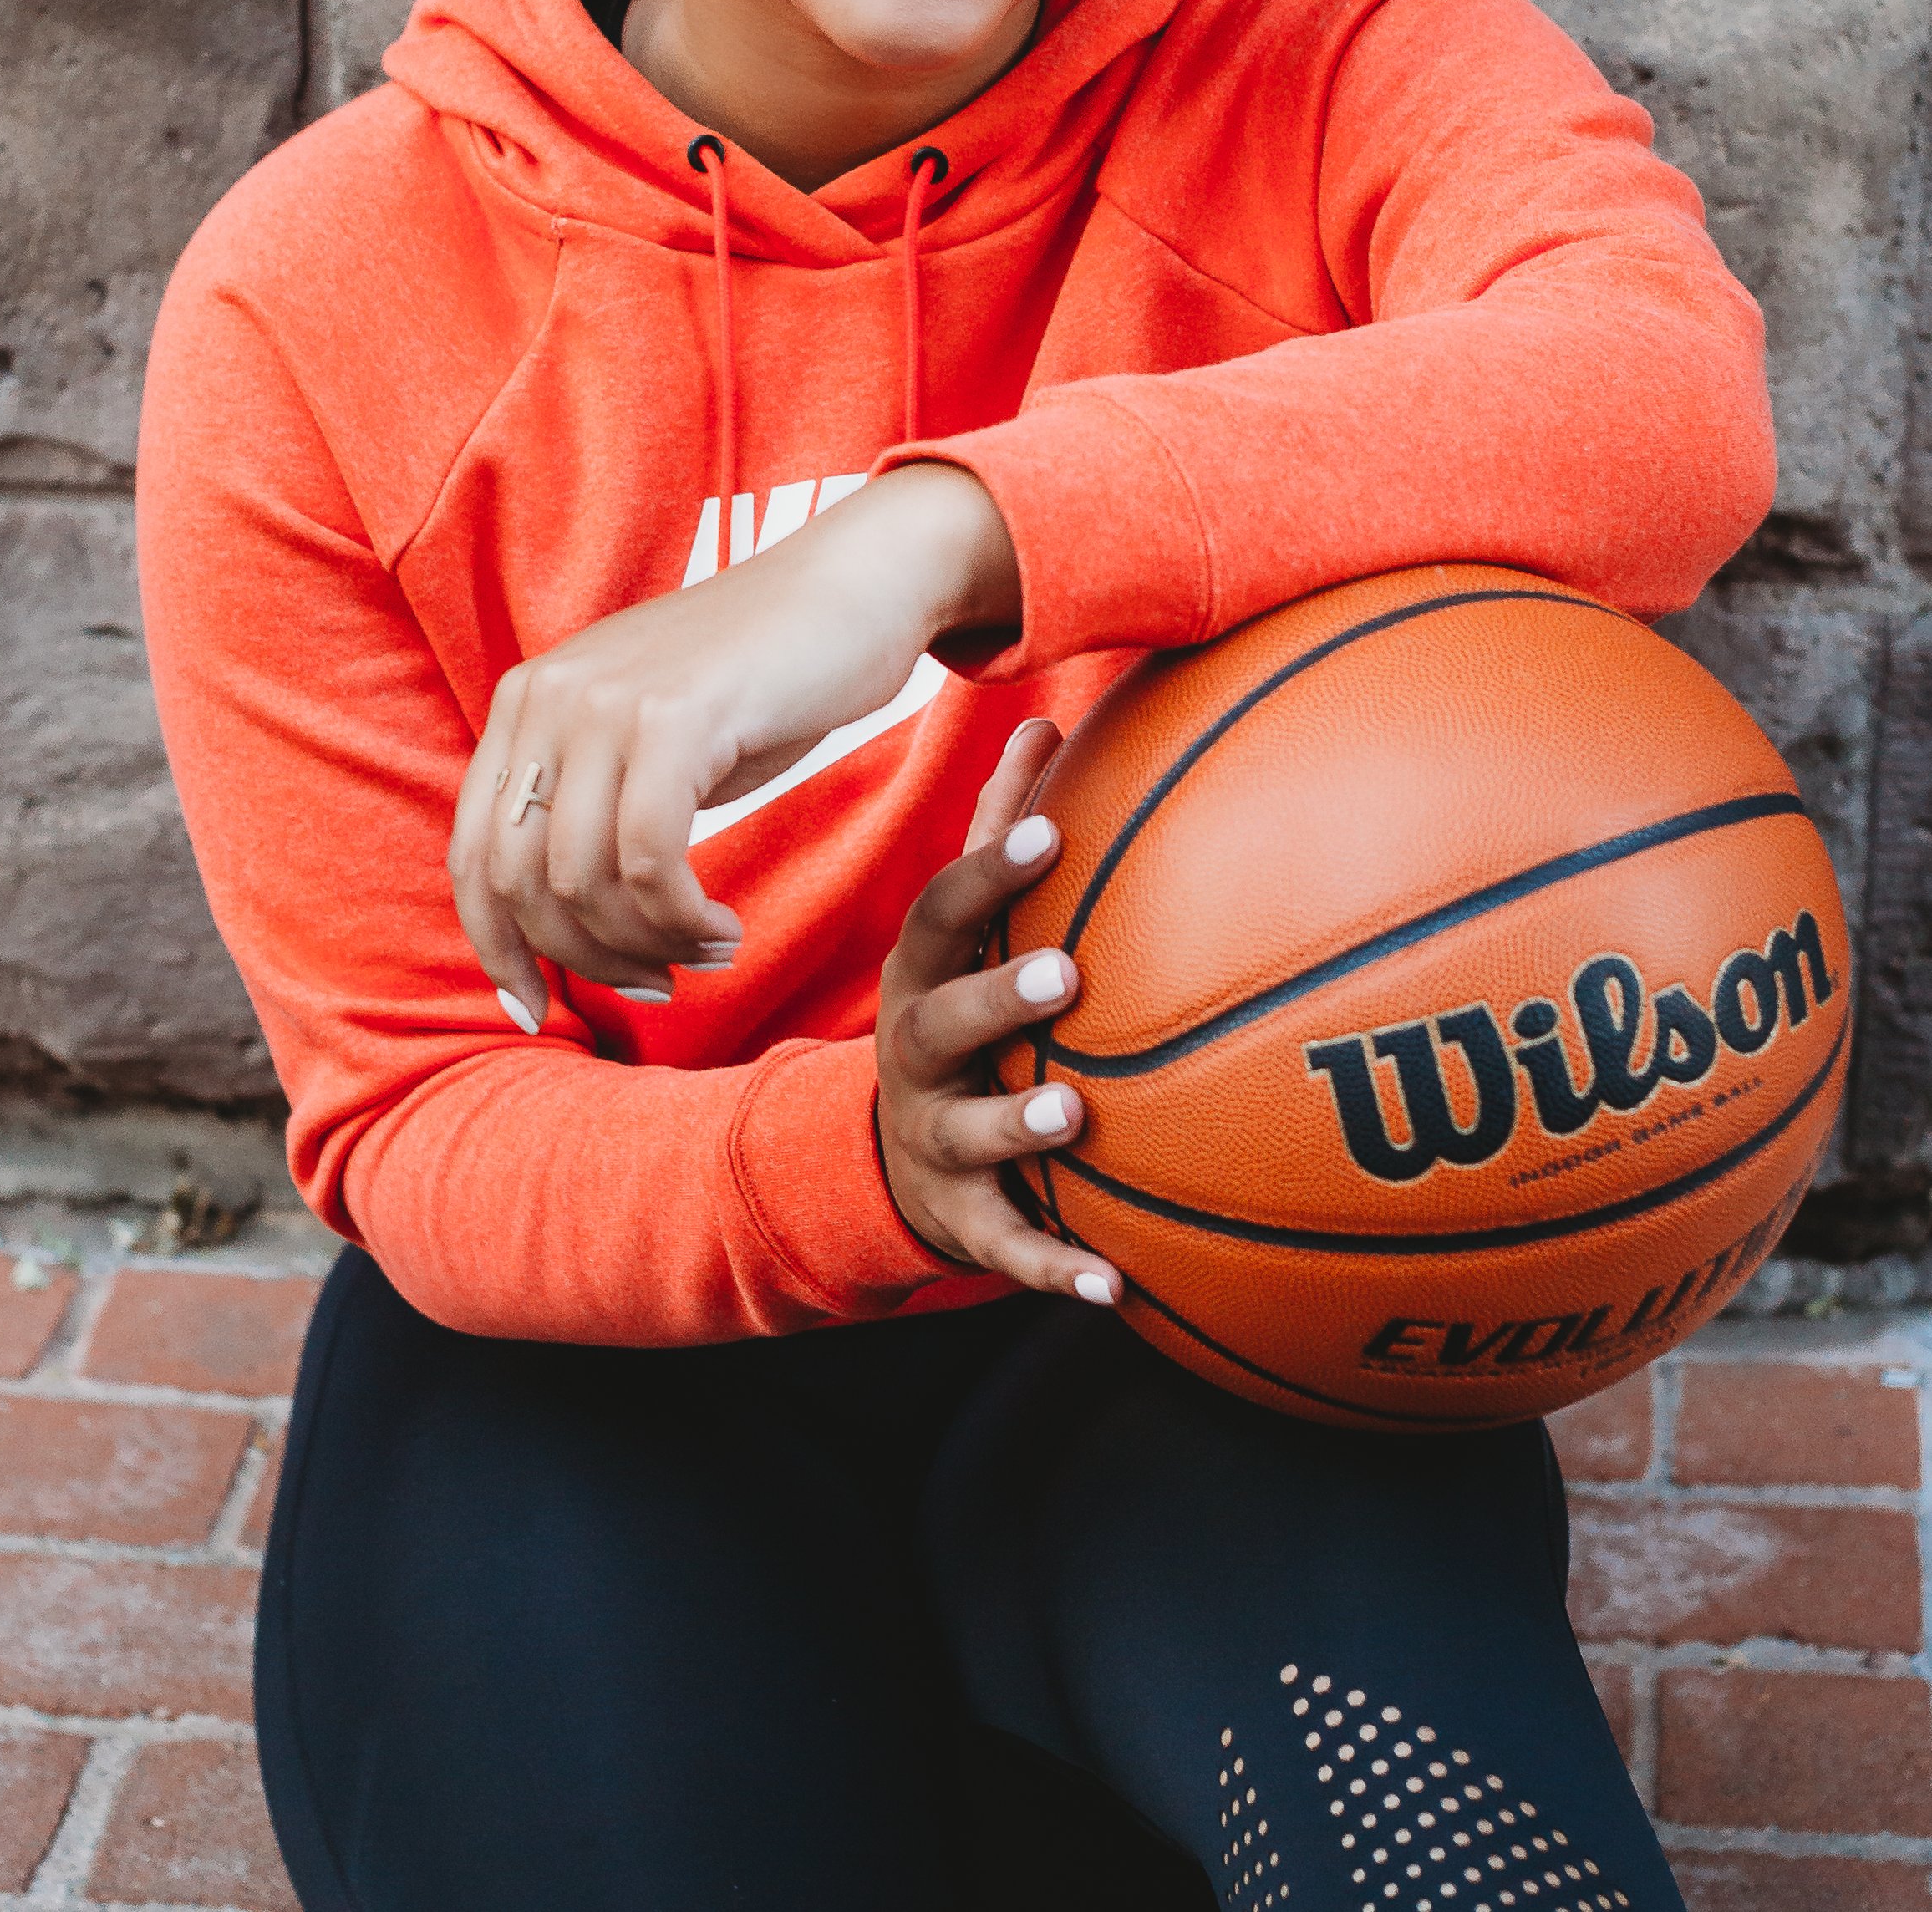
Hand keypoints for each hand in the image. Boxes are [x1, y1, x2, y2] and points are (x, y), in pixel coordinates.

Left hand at [449, 463, 1019, 1024]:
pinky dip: (683, 918)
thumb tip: (558, 927)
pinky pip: (651, 862)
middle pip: (521, 882)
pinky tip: (724, 927)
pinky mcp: (673, 719)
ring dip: (649, 944)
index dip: (497, 948)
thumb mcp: (646, 737)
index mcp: (526, 702)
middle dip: (585, 958)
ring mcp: (606, 703)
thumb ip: (590, 804)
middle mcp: (548, 696)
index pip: (473, 854)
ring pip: (585, 882)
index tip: (538, 1009)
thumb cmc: (758, 679)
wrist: (851, 588)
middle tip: (656, 981)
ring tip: (706, 949)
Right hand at [874, 719, 1122, 1306]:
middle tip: (1062, 976)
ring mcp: (935, 1138)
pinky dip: (1057, 1268)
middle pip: (940, 1021)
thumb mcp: (961, 931)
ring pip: (970, 1134)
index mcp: (922, 976)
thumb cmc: (958, 1013)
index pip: (942, 912)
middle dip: (996, 997)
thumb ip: (1003, 835)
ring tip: (1072, 1118)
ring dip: (1019, 1126)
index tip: (1054, 830)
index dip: (990, 869)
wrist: (889, 1157)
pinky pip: (1009, 1248)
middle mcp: (916, 1056)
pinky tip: (1116, 1285)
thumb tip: (1044, 720)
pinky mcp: (962, 1219)